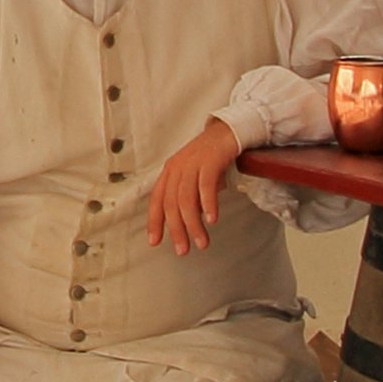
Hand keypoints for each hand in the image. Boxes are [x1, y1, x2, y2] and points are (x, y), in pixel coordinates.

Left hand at [148, 118, 248, 252]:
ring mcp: (192, 163)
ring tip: (202, 241)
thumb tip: (188, 223)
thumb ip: (189, 197)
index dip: (154, 222)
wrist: (228, 131)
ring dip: (193, 224)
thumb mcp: (194, 177)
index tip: (155, 242)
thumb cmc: (211, 157)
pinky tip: (211, 219)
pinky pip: (205, 185)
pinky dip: (207, 204)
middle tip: (183, 250)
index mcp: (169, 172)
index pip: (156, 200)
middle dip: (177, 230)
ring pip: (187, 199)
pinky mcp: (209, 160)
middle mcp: (177, 168)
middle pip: (171, 204)